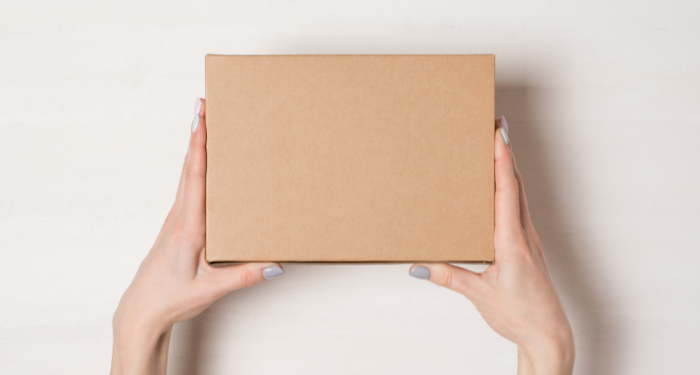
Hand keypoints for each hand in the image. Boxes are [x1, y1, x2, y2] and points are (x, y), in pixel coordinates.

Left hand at [110, 98, 283, 374]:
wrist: (142, 311)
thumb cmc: (171, 298)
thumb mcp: (211, 290)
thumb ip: (244, 276)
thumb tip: (275, 264)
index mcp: (188, 226)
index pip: (195, 177)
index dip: (199, 145)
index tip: (201, 117)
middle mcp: (179, 217)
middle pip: (189, 166)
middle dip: (197, 133)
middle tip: (204, 105)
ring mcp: (175, 219)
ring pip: (186, 175)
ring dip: (195, 148)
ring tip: (206, 125)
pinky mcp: (176, 226)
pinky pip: (187, 188)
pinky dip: (194, 168)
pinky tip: (203, 167)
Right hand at [409, 117, 574, 374]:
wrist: (547, 333)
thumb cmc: (520, 314)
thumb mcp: (478, 295)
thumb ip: (448, 277)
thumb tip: (418, 265)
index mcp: (512, 241)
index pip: (507, 190)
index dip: (502, 160)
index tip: (498, 134)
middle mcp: (524, 234)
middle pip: (516, 184)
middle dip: (505, 154)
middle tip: (494, 129)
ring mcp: (529, 239)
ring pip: (519, 195)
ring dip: (508, 170)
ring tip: (496, 150)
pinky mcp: (528, 246)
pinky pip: (519, 209)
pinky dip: (510, 191)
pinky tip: (499, 191)